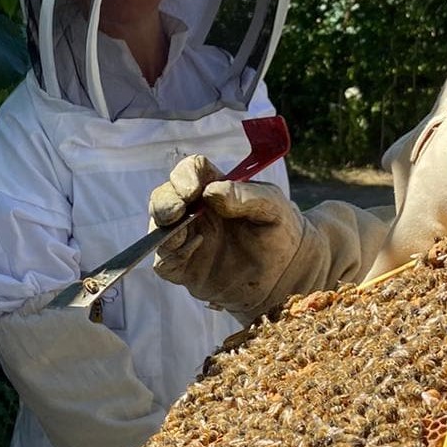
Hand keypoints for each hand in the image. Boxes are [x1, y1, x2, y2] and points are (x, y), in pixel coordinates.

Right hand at [148, 154, 304, 316]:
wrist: (288, 275)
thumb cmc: (281, 233)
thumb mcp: (273, 208)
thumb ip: (246, 197)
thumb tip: (212, 192)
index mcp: (215, 189)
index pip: (190, 171)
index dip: (186, 175)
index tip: (194, 189)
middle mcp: (196, 212)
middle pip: (165, 196)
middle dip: (165, 200)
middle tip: (177, 210)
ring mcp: (188, 240)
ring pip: (158, 227)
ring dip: (163, 227)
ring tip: (181, 231)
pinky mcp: (186, 269)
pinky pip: (164, 262)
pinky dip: (171, 255)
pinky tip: (195, 250)